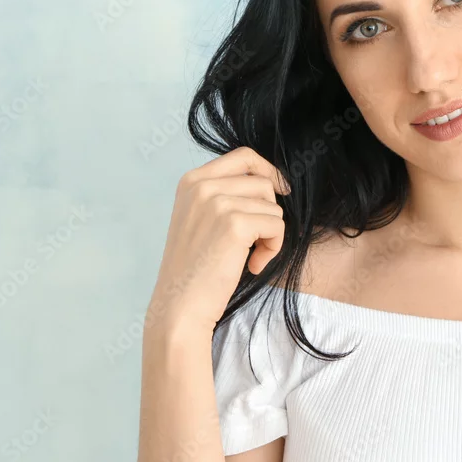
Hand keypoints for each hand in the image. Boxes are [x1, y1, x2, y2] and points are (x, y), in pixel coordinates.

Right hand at [149, 146, 291, 333]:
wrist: (180, 306)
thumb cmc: (196, 269)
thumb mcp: (200, 219)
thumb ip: (224, 195)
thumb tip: (270, 181)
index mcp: (191, 181)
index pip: (244, 155)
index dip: (268, 170)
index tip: (281, 190)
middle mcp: (202, 186)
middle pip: (263, 183)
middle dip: (268, 213)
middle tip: (255, 241)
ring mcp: (217, 203)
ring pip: (273, 206)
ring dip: (270, 235)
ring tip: (250, 257)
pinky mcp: (234, 224)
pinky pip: (277, 225)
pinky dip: (273, 248)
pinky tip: (253, 265)